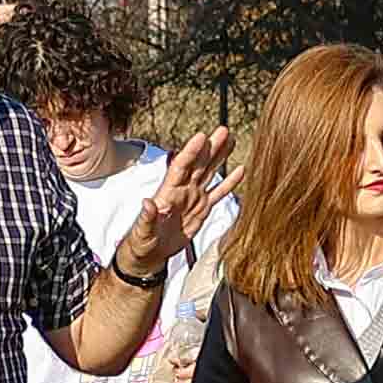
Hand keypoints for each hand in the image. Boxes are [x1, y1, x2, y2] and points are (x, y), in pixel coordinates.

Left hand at [125, 131, 236, 265]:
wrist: (150, 252)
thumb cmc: (142, 241)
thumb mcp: (142, 231)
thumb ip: (147, 217)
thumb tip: (147, 203)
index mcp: (168, 192)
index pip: (181, 167)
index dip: (190, 152)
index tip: (201, 137)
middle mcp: (183, 190)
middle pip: (198, 164)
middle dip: (211, 147)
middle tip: (223, 130)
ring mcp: (194, 197)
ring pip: (209, 172)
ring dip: (220, 157)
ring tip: (231, 140)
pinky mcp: (202, 209)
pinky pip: (218, 193)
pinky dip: (229, 182)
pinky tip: (240, 170)